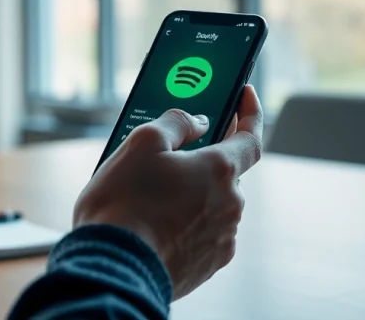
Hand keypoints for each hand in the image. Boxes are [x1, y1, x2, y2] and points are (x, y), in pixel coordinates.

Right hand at [73, 85, 263, 299]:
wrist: (113, 268)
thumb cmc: (123, 204)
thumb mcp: (141, 144)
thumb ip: (176, 122)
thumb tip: (197, 121)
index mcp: (220, 171)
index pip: (251, 136)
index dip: (250, 112)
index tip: (244, 96)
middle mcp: (230, 205)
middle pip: (226, 173)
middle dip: (203, 161)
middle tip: (171, 156)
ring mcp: (222, 238)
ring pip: (213, 204)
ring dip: (192, 194)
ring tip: (152, 197)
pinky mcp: (208, 265)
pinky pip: (204, 233)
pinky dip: (187, 224)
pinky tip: (157, 224)